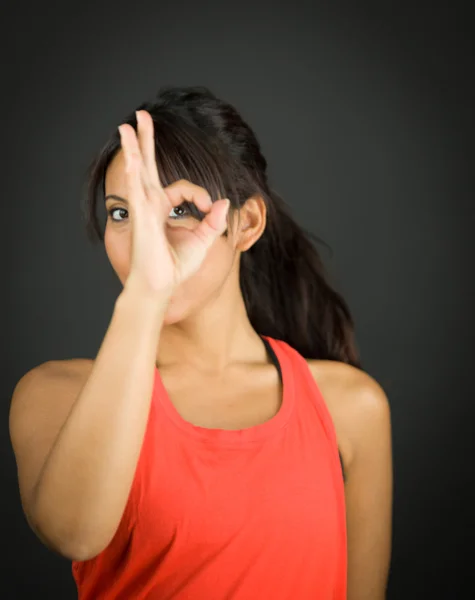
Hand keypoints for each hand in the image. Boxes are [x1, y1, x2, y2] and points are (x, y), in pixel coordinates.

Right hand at [118, 110, 229, 299]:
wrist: (160, 286)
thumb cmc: (175, 267)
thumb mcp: (203, 241)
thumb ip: (212, 221)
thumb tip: (223, 202)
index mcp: (161, 209)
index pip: (183, 187)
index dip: (201, 195)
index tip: (209, 208)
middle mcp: (149, 204)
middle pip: (147, 165)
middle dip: (146, 140)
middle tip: (141, 116)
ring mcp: (143, 207)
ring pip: (138, 169)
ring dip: (135, 145)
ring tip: (129, 124)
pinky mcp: (142, 215)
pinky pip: (137, 186)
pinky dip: (134, 167)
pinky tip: (130, 150)